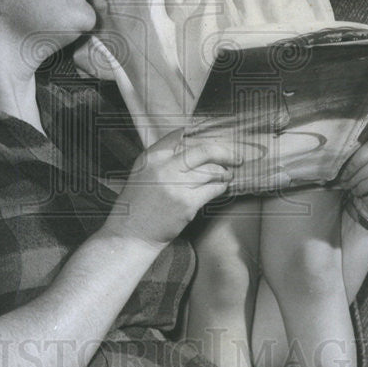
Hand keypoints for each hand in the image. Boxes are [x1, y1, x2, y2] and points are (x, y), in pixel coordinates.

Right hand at [109, 131, 239, 245]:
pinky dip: (221, 187)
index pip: (180, 135)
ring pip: (212, 171)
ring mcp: (176, 186)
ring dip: (224, 173)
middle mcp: (164, 167)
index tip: (213, 138)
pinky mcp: (187, 204)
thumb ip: (164, 157)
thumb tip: (192, 144)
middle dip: (224, 152)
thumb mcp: (144, 171)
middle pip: (204, 151)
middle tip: (235, 157)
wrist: (132, 232)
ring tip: (227, 175)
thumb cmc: (139, 203)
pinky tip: (222, 187)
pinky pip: (213, 189)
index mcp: (152, 156)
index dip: (200, 134)